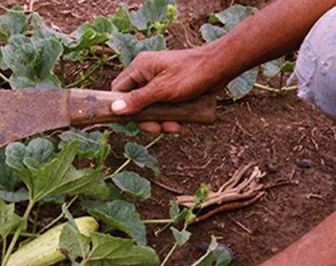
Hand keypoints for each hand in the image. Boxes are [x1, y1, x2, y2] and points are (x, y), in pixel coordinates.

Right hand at [111, 47, 226, 133]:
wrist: (220, 68)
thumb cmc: (191, 74)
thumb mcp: (162, 90)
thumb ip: (137, 100)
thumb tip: (115, 109)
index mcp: (140, 67)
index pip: (119, 89)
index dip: (120, 106)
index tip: (128, 121)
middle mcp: (147, 74)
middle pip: (135, 103)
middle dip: (147, 119)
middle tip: (156, 129)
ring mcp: (160, 83)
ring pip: (152, 109)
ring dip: (162, 122)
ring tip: (176, 127)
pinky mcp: (172, 92)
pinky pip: (165, 109)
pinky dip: (172, 119)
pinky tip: (182, 126)